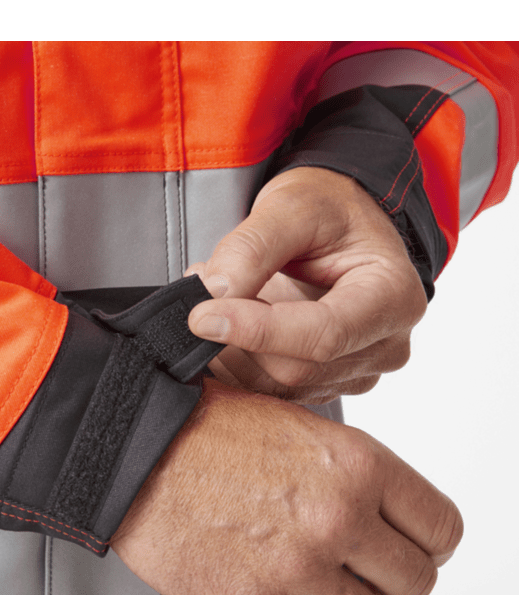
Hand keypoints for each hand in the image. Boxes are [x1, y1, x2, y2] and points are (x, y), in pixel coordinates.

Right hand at [111, 378, 461, 594]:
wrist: (131, 448)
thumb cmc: (202, 428)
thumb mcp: (297, 425)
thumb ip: (351, 474)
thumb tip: (381, 514)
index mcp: (356, 464)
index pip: (441, 528)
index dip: (426, 543)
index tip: (407, 547)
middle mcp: (336, 517)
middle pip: (416, 581)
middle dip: (390, 580)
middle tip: (361, 570)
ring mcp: (297, 568)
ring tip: (318, 588)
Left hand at [186, 166, 427, 403]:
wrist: (340, 224)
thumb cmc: (329, 209)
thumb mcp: (292, 206)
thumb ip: (252, 247)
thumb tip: (214, 292)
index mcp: (393, 296)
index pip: (323, 334)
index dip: (257, 331)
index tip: (202, 316)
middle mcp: (385, 344)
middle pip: (297, 367)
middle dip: (237, 337)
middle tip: (200, 296)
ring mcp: (358, 370)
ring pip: (277, 385)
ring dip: (232, 349)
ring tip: (216, 300)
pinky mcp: (327, 382)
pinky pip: (271, 388)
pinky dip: (237, 359)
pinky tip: (228, 322)